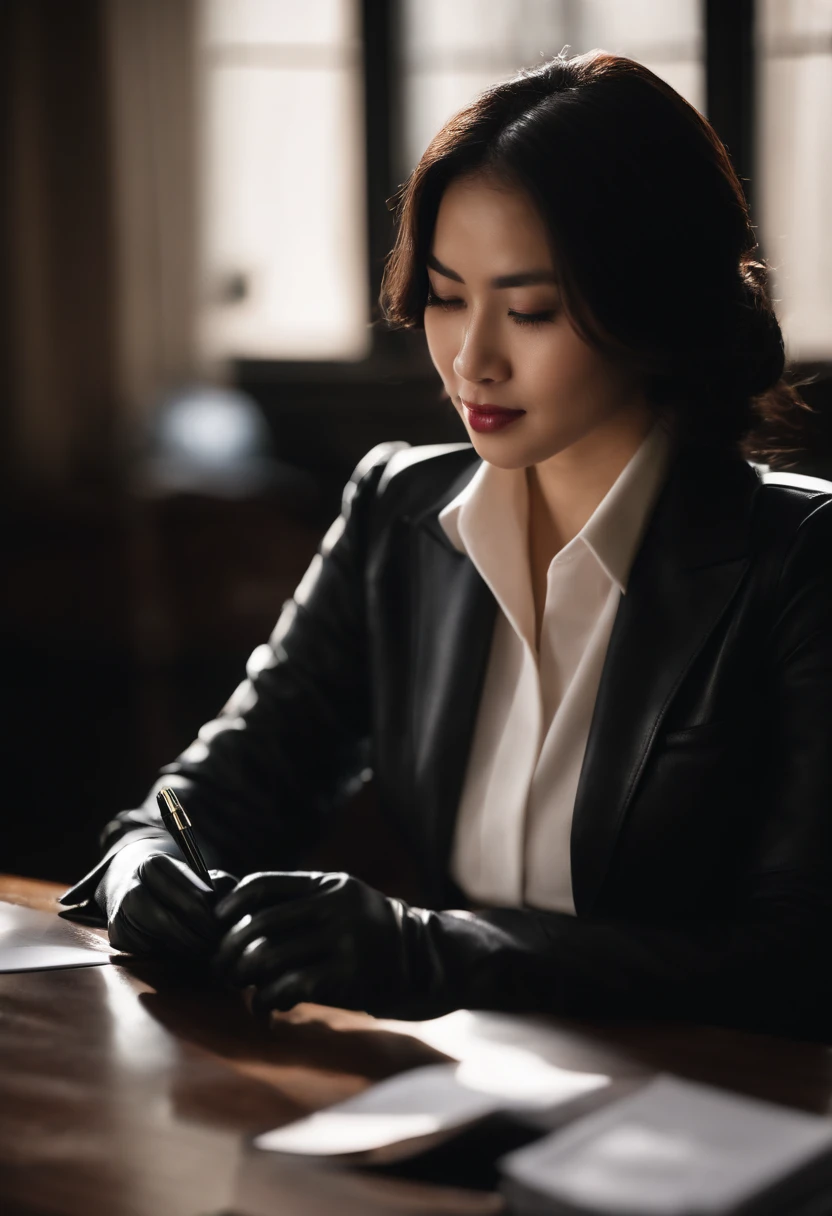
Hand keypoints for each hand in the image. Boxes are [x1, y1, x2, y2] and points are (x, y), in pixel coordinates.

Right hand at [97, 841, 237, 956]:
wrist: (137, 887)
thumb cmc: (178, 885)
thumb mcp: (199, 877)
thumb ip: (218, 884)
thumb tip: (227, 904)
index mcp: (155, 863)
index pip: (187, 895)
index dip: (207, 914)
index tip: (220, 926)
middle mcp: (133, 883)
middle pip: (166, 918)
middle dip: (193, 935)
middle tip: (212, 943)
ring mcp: (120, 907)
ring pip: (152, 934)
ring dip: (180, 945)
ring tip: (199, 948)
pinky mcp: (115, 930)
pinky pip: (140, 947)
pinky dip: (160, 951)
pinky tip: (175, 948)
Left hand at [214, 870, 417, 1017]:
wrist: (421, 958)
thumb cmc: (366, 932)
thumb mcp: (338, 901)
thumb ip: (295, 901)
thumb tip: (230, 897)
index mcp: (325, 885)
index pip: (263, 885)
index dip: (230, 904)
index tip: (216, 922)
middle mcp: (332, 907)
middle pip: (258, 924)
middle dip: (228, 950)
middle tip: (221, 968)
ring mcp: (340, 940)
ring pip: (268, 957)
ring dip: (243, 976)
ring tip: (240, 986)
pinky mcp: (345, 974)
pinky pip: (288, 987)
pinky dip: (266, 1000)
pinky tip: (265, 1008)